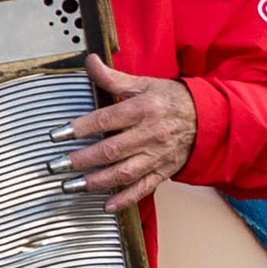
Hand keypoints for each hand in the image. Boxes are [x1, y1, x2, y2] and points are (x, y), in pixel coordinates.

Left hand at [68, 56, 196, 208]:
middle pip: (112, 149)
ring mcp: (158, 155)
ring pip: (124, 172)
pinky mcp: (164, 170)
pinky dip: (125, 199)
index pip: (107, 119)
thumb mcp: (144, 83)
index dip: (80, 128)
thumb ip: (114, 78)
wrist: (209, 118)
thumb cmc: (171, 100)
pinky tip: (106, 205)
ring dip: (96, 182)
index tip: (58, 135)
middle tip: (57, 165)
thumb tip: (90, 62)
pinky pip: (144, 188)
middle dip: (82, 159)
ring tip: (71, 186)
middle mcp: (151, 134)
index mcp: (144, 109)